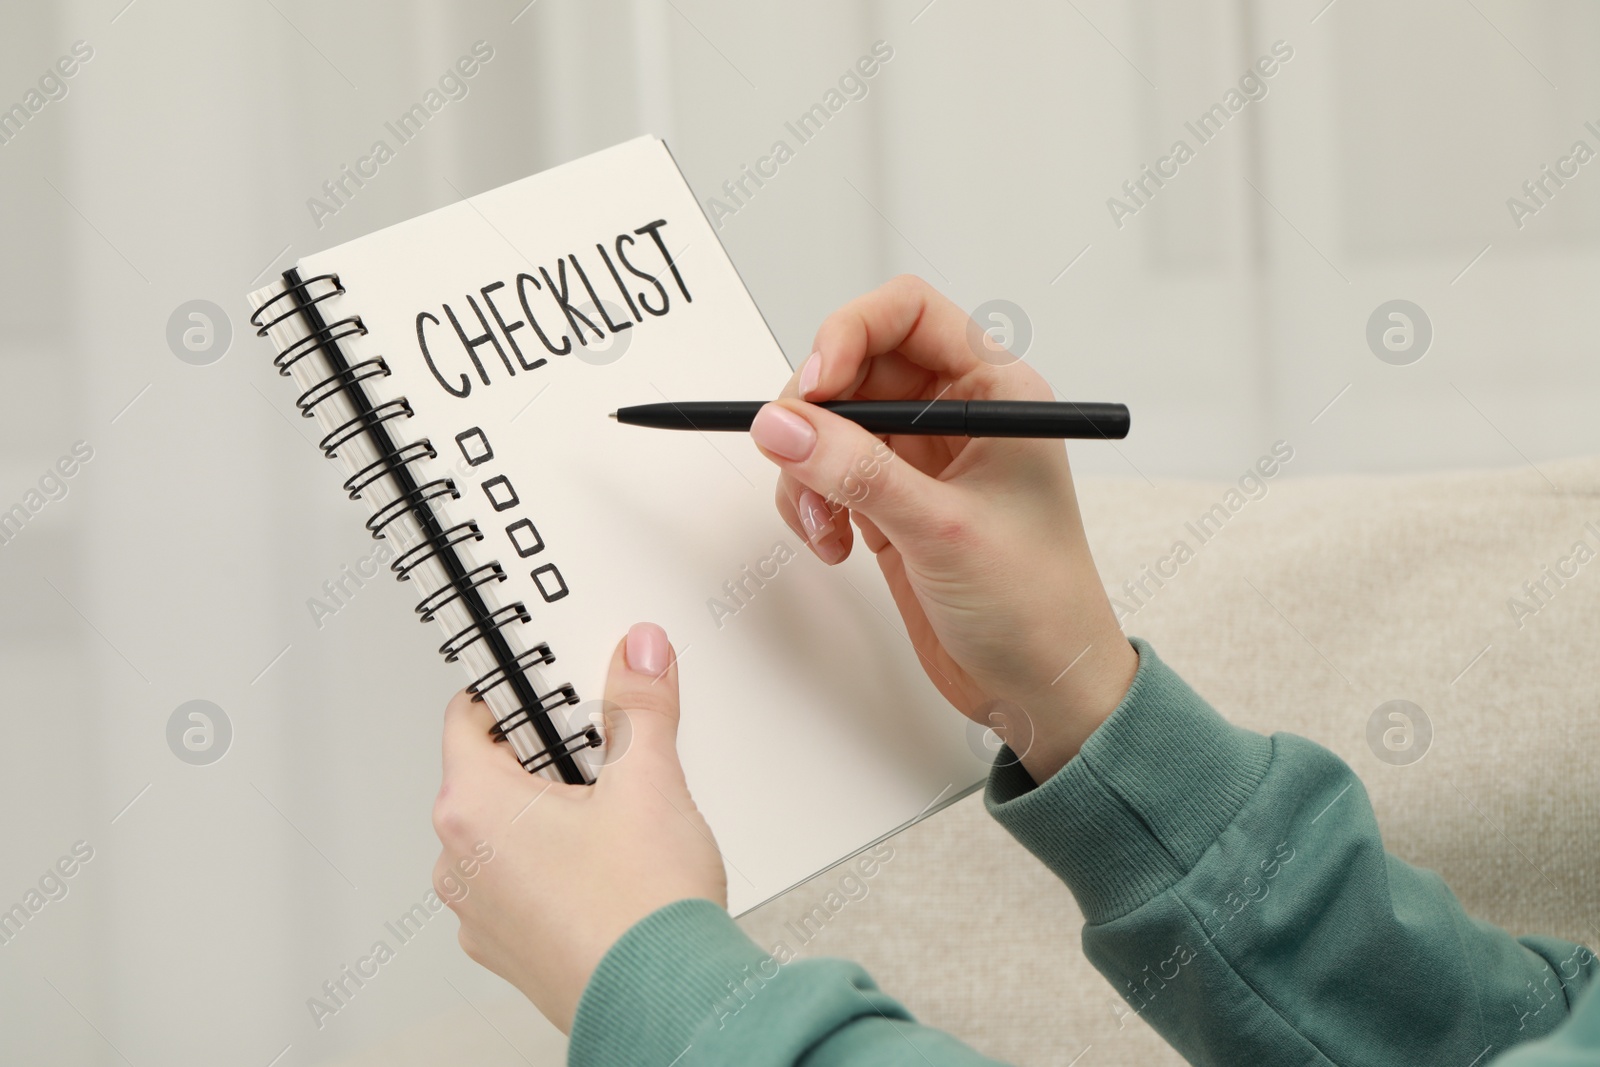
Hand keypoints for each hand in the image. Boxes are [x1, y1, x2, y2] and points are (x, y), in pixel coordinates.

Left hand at [431, 622, 725, 1031]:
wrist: (669, 1006)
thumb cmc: (642, 915)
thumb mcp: (649, 782)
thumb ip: (640, 705)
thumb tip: (638, 654)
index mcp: (474, 809)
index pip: (469, 714)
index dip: (517, 689)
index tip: (556, 683)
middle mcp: (460, 863)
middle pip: (491, 772)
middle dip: (547, 754)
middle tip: (605, 751)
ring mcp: (480, 912)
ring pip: (506, 832)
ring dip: (550, 813)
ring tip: (615, 814)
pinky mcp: (509, 946)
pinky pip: (518, 882)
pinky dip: (553, 864)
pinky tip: (608, 865)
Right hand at [752, 275, 1136, 781]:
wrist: (1043, 690)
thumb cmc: (1037, 606)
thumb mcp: (943, 530)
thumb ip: (857, 473)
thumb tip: (782, 424)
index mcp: (996, 391)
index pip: (907, 312)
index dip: (848, 333)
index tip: (815, 387)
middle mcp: (957, 414)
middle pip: (855, 365)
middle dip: (816, 414)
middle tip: (798, 460)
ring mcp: (922, 460)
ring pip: (831, 424)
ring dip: (807, 469)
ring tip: (824, 526)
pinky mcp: (893, 504)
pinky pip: (828, 475)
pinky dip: (813, 504)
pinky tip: (835, 545)